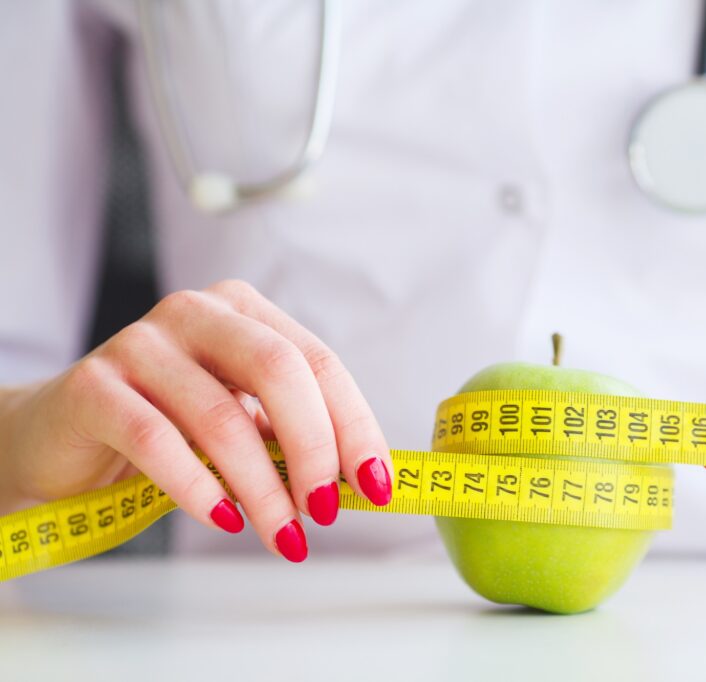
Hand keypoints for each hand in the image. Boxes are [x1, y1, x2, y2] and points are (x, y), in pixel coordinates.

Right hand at [0, 280, 392, 561]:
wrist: (61, 432)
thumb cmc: (168, 425)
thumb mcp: (240, 419)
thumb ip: (290, 436)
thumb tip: (362, 481)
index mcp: (245, 311)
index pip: (319, 362)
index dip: (354, 425)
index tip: (376, 485)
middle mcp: (198, 313)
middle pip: (280, 372)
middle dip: (316, 449)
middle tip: (326, 511)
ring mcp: (142, 343)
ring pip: (222, 417)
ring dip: (264, 488)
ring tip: (284, 535)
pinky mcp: (94, 387)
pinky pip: (159, 442)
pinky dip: (200, 489)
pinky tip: (224, 519)